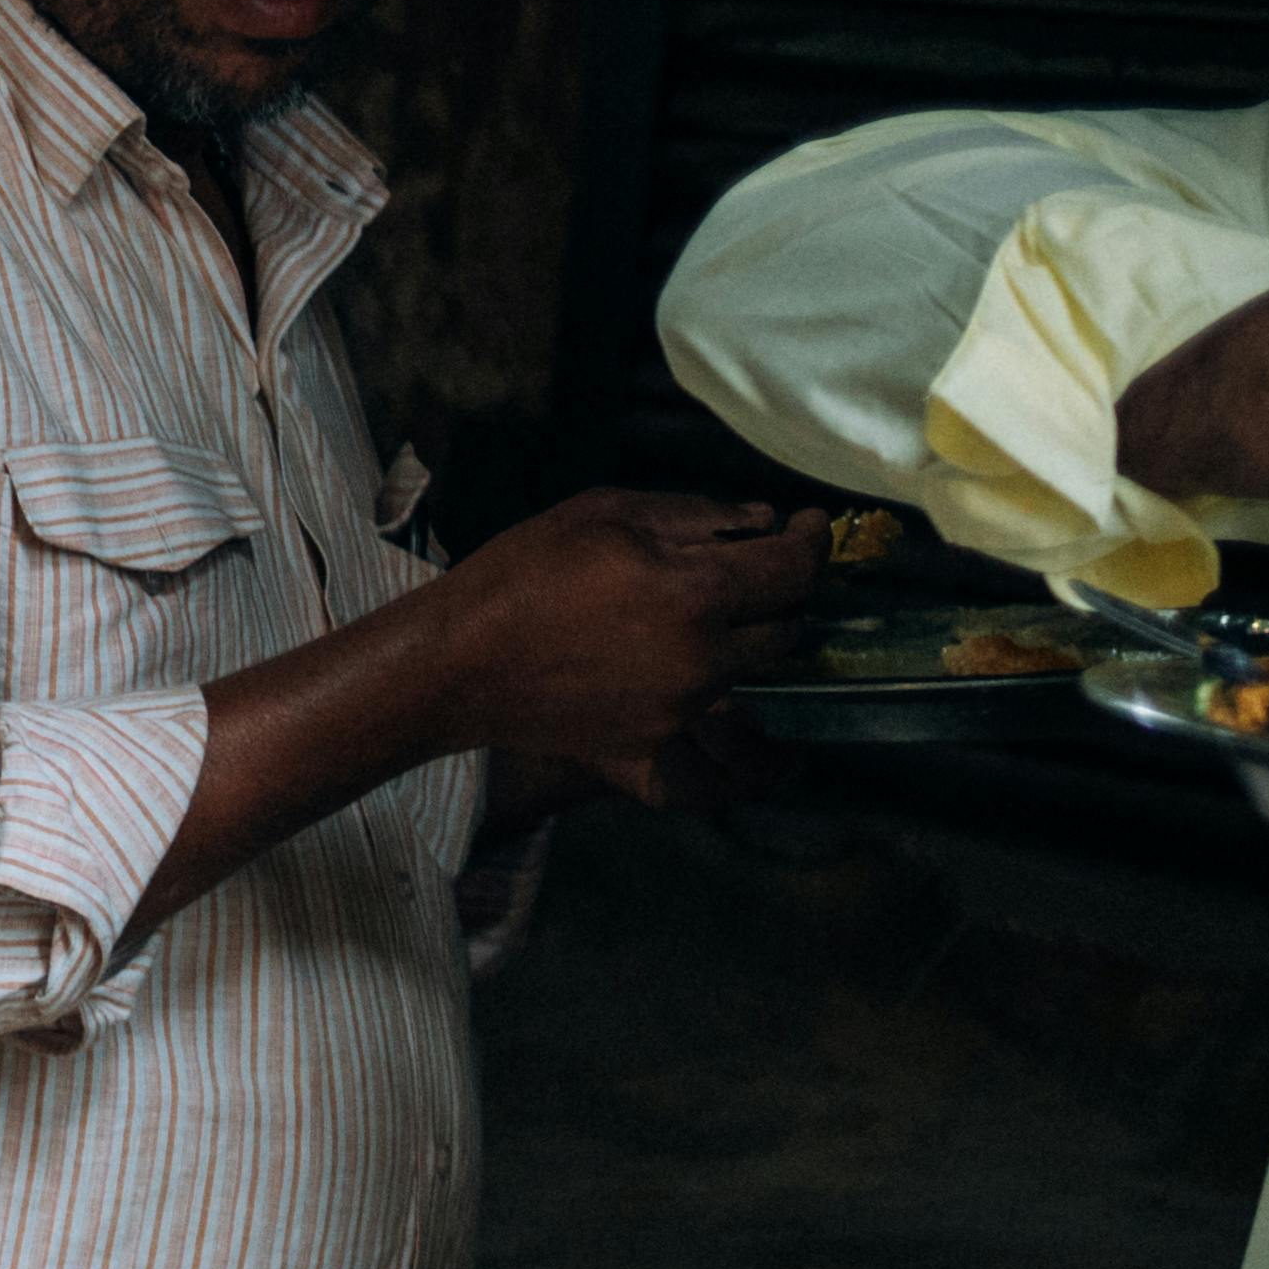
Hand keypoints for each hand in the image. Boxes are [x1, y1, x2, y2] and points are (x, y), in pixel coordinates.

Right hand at [413, 490, 827, 804]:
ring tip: (720, 628)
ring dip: (747, 649)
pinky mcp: (649, 749)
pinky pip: (705, 756)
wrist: (454, 663)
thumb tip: (762, 523)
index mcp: (698, 592)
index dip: (814, 541)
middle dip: (780, 596)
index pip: (795, 568)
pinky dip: (723, 742)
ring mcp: (680, 712)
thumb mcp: (607, 512)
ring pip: (752, 681)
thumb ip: (697, 514)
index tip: (809, 528)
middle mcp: (704, 658)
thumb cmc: (521, 574)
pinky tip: (736, 730)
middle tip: (757, 575)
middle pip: (787, 629)